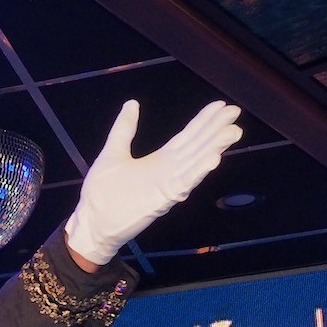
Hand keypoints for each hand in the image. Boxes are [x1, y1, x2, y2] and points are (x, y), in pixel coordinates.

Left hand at [66, 99, 241, 266]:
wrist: (91, 223)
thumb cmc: (101, 192)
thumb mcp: (113, 153)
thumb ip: (124, 129)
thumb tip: (132, 104)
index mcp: (159, 160)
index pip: (187, 137)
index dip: (203, 121)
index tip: (220, 105)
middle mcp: (169, 171)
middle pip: (197, 146)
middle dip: (216, 129)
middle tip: (235, 111)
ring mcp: (168, 185)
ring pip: (196, 162)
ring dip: (215, 147)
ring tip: (233, 131)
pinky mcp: (162, 199)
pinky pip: (184, 183)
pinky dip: (199, 171)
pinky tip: (214, 158)